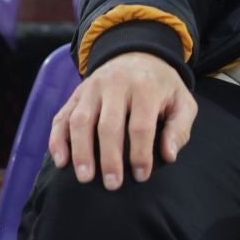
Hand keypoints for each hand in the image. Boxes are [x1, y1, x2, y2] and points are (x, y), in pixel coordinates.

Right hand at [48, 51, 197, 188]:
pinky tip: (61, 161)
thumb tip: (168, 156)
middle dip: (109, 158)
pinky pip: (61, 117)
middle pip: (108, 125)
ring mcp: (91, 88)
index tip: (141, 176)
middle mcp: (115, 85)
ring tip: (85, 177)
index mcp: (145, 88)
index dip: (140, 153)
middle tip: (112, 184)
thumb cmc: (162, 86)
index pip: (140, 125)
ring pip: (80, 121)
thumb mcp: (182, 101)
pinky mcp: (75, 94)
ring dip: (80, 152)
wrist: (138, 54)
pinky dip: (57, 140)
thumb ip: (179, 128)